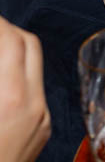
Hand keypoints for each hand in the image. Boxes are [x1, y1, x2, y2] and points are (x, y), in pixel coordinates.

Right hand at [0, 16, 49, 161]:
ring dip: (11, 52)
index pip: (12, 42)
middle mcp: (34, 105)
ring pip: (33, 67)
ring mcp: (41, 118)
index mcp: (11, 99)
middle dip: (5, 30)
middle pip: (28, 46)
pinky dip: (16, 76)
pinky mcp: (42, 130)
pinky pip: (34, 91)